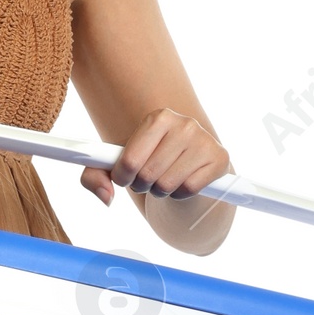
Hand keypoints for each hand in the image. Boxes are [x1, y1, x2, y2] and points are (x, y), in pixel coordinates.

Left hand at [81, 105, 229, 204]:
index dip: (122, 177)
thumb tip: (106, 196)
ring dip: (161, 192)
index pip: (129, 160)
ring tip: (165, 180)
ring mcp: (204, 140)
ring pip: (167, 185)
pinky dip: (180, 195)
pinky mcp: (219, 159)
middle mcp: (183, 124)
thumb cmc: (150, 162)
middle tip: (147, 180)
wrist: (190, 166)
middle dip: (142, 186)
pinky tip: (183, 182)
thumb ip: (94, 176)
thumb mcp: (119, 165)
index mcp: (158, 118)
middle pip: (148, 176)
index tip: (125, 178)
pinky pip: (188, 190)